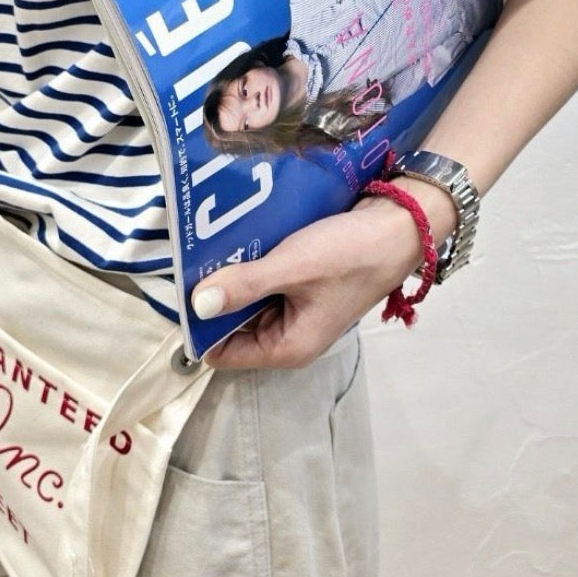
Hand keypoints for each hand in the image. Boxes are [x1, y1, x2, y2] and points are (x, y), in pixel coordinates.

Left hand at [194, 187, 452, 370]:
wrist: (400, 224)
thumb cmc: (352, 253)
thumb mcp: (293, 267)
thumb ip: (244, 286)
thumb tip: (196, 304)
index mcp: (288, 346)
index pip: (222, 351)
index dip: (198, 325)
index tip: (177, 290)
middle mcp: (290, 333)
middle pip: (232, 324)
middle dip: (213, 295)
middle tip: (189, 259)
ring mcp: (296, 308)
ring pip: (247, 298)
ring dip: (232, 275)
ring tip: (207, 244)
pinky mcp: (301, 283)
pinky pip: (264, 280)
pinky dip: (251, 263)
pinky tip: (236, 237)